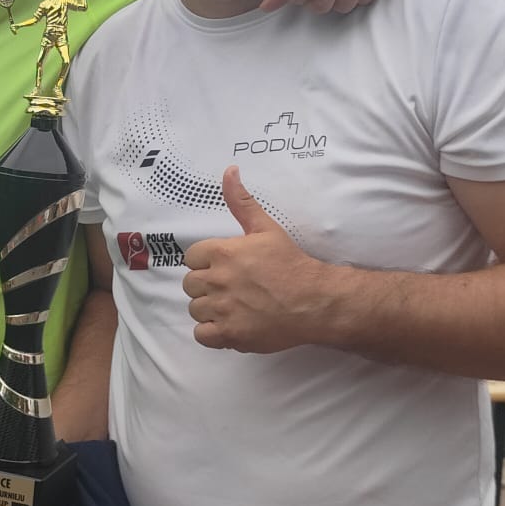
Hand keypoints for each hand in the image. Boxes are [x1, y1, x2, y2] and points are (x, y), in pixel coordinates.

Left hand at [182, 167, 330, 352]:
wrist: (314, 300)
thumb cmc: (290, 263)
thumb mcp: (265, 228)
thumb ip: (241, 202)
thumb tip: (229, 170)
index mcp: (221, 253)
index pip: (191, 258)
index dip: (206, 263)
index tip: (225, 267)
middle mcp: (217, 280)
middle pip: (190, 284)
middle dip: (206, 286)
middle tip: (231, 287)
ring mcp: (222, 310)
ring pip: (195, 309)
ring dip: (209, 309)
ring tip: (232, 306)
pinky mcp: (229, 335)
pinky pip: (202, 335)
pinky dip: (212, 332)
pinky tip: (229, 324)